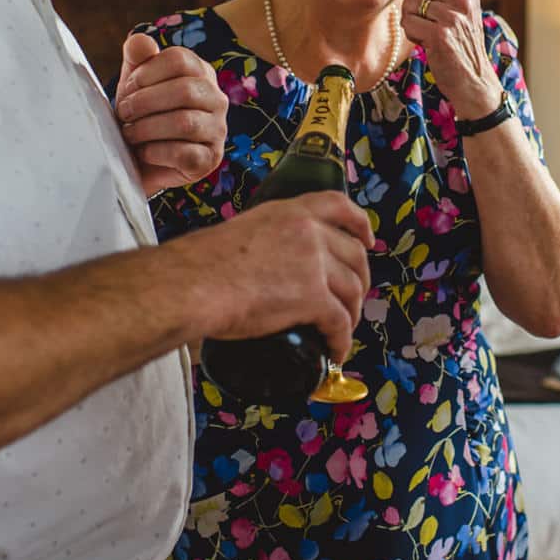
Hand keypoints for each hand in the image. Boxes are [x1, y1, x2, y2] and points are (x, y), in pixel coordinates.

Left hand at [114, 32, 227, 195]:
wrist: (138, 160)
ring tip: (129, 133)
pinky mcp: (209, 160)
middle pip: (185, 90)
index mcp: (201, 73)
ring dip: (146, 128)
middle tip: (123, 113)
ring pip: (185, 123)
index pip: (180, 59)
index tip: (128, 88)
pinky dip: (155, 152)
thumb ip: (136, 57)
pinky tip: (143, 152)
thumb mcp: (134, 82)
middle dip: (144, 102)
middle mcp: (217, 100)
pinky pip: (184, 153)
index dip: (147, 72)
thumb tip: (141, 42)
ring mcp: (217, 131)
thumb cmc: (139, 115)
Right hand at [176, 191, 373, 362]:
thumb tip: (253, 270)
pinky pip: (339, 323)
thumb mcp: (238, 236)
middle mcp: (307, 232)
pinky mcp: (313, 298)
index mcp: (288, 212)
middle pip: (353, 255)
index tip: (367, 239)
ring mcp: (314, 264)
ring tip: (340, 332)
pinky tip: (334, 353)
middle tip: (351, 299)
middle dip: (359, 280)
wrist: (191, 285)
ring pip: (352, 290)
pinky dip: (341, 341)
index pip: (337, 206)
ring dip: (351, 314)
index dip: (359, 223)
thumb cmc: (199, 267)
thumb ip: (258, 245)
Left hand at [401, 0, 501, 120]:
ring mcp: (454, 16)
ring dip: (411, 22)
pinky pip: (409, 23)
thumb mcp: (468, 12)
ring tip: (430, 36)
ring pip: (410, 4)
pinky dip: (411, 36)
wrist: (474, 83)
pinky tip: (427, 46)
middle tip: (430, 26)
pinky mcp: (441, 33)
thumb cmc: (464, 48)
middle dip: (413, 6)